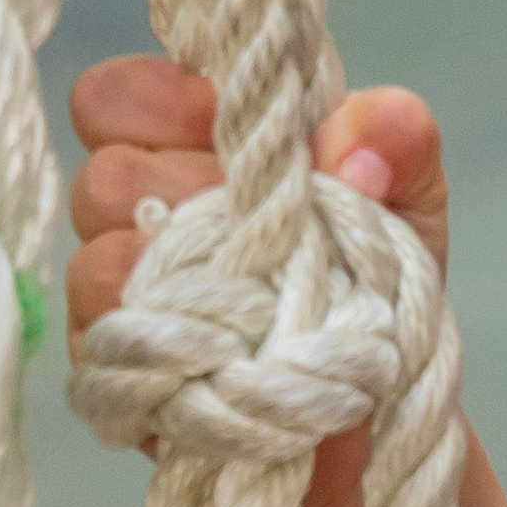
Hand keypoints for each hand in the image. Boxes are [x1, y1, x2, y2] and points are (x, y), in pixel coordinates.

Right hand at [66, 57, 450, 506]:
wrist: (381, 406)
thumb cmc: (380, 280)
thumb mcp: (410, 202)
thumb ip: (399, 145)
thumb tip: (359, 143)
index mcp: (193, 145)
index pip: (114, 100)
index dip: (156, 108)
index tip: (224, 138)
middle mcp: (142, 216)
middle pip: (100, 182)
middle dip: (177, 205)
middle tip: (258, 239)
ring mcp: (128, 302)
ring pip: (96, 270)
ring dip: (180, 289)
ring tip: (258, 310)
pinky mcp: (132, 381)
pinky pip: (111, 361)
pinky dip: (176, 361)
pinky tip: (233, 364)